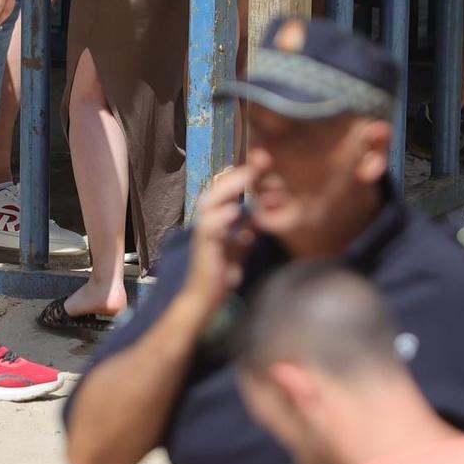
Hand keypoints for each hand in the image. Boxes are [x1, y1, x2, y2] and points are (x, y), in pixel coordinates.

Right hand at [180, 165, 255, 315]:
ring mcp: (202, 233)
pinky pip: (209, 228)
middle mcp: (206, 222)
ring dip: (229, 188)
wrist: (203, 301)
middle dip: (237, 174)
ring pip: (210, 202)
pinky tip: (236, 210)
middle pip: (218, 189)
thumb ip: (243, 235)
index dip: (242, 176)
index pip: (228, 192)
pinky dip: (222, 218)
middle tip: (257, 162)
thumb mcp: (237, 251)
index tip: (262, 163)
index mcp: (215, 220)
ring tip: (247, 176)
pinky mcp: (201, 247)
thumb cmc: (218, 277)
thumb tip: (253, 223)